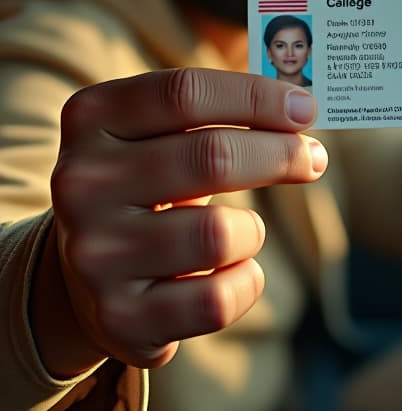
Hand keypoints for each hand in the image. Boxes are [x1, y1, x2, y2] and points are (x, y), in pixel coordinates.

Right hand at [35, 68, 324, 374]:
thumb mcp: (158, 134)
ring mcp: (94, 255)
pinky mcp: (118, 317)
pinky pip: (216, 300)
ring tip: (248, 230)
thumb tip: (301, 106)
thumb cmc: (147, 184)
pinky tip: (236, 272)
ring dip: (253, 230)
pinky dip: (246, 282)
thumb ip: (216, 111)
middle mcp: (81, 183)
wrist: (86, 272)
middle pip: (210, 156)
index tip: (304, 107)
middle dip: (280, 155)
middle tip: (312, 159)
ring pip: (218, 235)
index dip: (256, 97)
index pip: (185, 93)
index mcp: (90, 120)